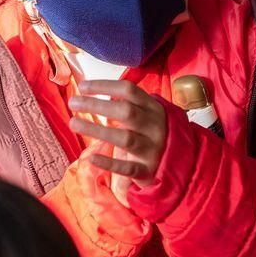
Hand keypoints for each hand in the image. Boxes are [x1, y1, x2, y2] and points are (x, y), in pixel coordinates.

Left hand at [68, 80, 169, 197]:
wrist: (181, 165)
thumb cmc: (155, 134)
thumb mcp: (149, 115)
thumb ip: (130, 104)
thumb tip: (102, 92)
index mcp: (154, 108)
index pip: (129, 90)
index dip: (104, 86)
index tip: (82, 86)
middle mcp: (155, 126)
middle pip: (126, 112)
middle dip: (97, 105)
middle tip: (73, 103)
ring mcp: (153, 149)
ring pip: (125, 138)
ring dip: (97, 130)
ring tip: (74, 123)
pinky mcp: (148, 170)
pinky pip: (128, 167)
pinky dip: (110, 163)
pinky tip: (92, 158)